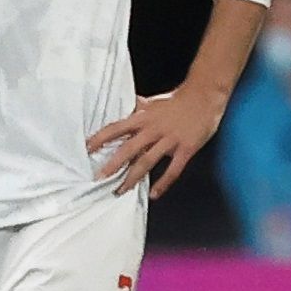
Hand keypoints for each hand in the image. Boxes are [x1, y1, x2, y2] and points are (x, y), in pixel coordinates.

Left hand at [89, 84, 227, 196]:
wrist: (204, 96)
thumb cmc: (177, 100)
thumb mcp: (152, 102)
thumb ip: (138, 107)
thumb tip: (125, 106)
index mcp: (143, 117)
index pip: (115, 128)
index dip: (100, 138)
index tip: (86, 149)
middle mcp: (153, 129)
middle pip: (128, 148)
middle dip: (112, 164)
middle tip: (99, 177)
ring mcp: (170, 139)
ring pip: (147, 161)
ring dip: (133, 177)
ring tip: (120, 190)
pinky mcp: (186, 148)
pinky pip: (173, 169)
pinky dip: (163, 183)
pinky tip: (154, 194)